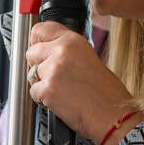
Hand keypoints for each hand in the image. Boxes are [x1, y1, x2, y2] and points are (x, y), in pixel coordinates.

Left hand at [26, 21, 135, 144]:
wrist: (113, 114)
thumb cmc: (106, 92)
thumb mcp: (88, 58)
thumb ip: (67, 51)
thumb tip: (48, 50)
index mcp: (73, 41)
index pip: (40, 30)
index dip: (36, 41)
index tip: (37, 48)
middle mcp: (61, 52)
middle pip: (31, 52)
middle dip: (38, 65)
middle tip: (53, 75)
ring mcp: (53, 70)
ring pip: (31, 73)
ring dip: (40, 82)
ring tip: (61, 89)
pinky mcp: (47, 90)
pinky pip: (33, 91)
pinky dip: (42, 98)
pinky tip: (59, 100)